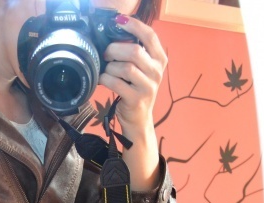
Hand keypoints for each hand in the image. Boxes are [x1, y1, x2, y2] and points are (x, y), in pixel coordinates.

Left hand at [98, 15, 167, 190]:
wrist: (139, 120)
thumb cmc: (136, 90)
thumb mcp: (141, 69)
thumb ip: (135, 52)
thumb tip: (113, 32)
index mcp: (159, 60)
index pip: (150, 35)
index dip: (133, 25)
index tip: (118, 21)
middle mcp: (157, 72)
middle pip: (134, 51)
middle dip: (115, 49)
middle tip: (106, 53)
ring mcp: (148, 87)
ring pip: (124, 67)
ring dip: (110, 67)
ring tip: (106, 71)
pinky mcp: (136, 99)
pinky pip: (116, 83)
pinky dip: (105, 79)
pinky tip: (103, 80)